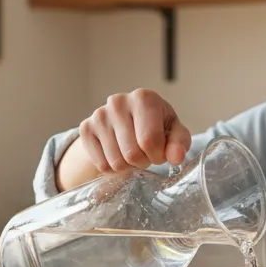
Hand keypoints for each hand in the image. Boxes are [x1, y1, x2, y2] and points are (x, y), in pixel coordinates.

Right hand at [76, 89, 190, 172]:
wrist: (126, 122)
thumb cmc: (156, 126)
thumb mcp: (174, 131)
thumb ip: (179, 143)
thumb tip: (176, 157)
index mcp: (144, 98)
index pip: (149, 140)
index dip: (158, 156)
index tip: (160, 153)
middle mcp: (118, 102)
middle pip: (132, 153)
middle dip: (143, 162)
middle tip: (145, 155)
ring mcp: (99, 115)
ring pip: (116, 162)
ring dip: (128, 166)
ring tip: (132, 153)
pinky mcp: (86, 128)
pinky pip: (101, 164)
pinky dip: (112, 168)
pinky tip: (118, 155)